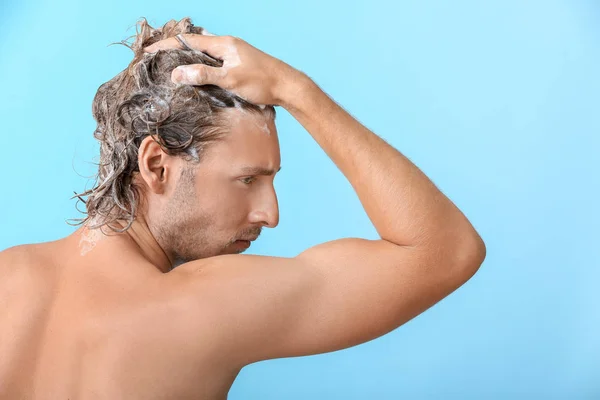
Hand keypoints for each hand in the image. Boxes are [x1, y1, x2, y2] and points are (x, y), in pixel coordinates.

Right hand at [144, 34, 299, 106]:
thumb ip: (204, 75)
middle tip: (155, 59)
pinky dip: (201, 64)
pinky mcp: (239, 63)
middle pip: (194, 44)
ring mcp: (234, 54)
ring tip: (171, 65)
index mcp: (223, 44)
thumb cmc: (262, 82)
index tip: (147, 52)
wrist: (287, 86)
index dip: (166, 46)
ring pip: (204, 53)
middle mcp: (227, 45)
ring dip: (187, 57)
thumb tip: (176, 72)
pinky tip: (198, 73)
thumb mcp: (230, 79)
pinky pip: (214, 60)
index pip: (188, 41)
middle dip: (174, 50)